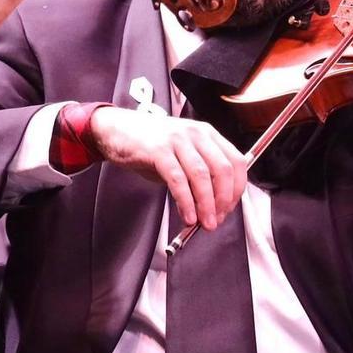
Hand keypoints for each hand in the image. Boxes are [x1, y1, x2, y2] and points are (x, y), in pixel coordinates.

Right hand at [85, 107, 247, 235]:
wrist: (115, 130)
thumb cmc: (149, 144)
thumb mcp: (181, 154)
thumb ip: (198, 175)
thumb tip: (213, 206)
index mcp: (207, 134)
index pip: (236, 161)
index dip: (237, 189)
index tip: (228, 209)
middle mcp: (196, 133)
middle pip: (223, 169)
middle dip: (224, 200)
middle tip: (217, 219)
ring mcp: (177, 140)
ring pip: (202, 176)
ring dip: (206, 204)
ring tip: (204, 223)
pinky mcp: (158, 150)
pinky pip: (178, 179)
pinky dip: (185, 201)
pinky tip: (187, 215)